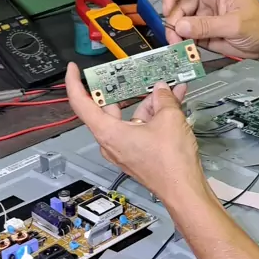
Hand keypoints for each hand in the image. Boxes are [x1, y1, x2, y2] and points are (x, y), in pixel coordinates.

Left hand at [65, 63, 206, 204]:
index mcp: (108, 133)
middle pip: (109, 108)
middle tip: (128, 73)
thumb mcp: (169, 118)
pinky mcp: (138, 153)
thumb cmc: (170, 163)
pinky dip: (154, 115)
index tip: (74, 69)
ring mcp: (124, 148)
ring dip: (147, 101)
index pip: (80, 103)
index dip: (74, 83)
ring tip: (163, 86)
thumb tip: (162, 90)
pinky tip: (171, 101)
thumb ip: (163, 98)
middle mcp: (111, 142)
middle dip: (124, 89)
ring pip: (130, 117)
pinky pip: (140, 127)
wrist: (184, 189)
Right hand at [163, 0, 258, 59]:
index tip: (167, 10)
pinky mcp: (203, 30)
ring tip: (183, 47)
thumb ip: (206, 25)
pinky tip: (190, 51)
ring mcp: (203, 14)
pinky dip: (185, 44)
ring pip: (179, 22)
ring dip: (178, 36)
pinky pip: (187, 35)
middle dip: (174, 23)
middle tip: (175, 39)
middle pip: (177, 5)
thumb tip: (181, 26)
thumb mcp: (235, 24)